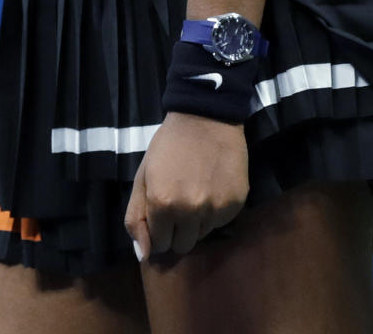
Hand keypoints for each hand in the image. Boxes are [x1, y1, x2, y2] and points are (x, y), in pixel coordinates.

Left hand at [125, 112, 248, 258]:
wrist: (206, 117)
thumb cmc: (169, 145)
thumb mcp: (143, 175)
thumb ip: (136, 216)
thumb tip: (142, 254)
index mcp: (162, 203)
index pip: (159, 244)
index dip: (159, 232)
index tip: (162, 215)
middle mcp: (189, 211)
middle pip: (182, 246)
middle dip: (177, 232)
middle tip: (178, 205)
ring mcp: (215, 208)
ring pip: (202, 235)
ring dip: (196, 222)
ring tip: (196, 191)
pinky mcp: (236, 204)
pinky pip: (220, 222)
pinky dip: (214, 211)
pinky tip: (212, 186)